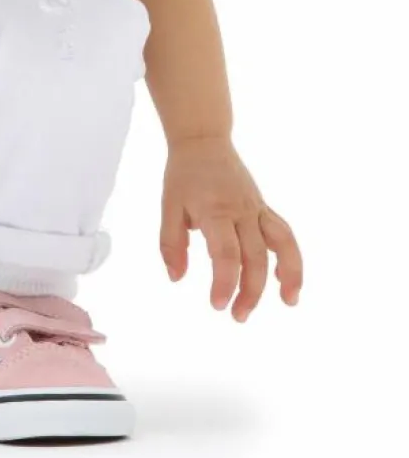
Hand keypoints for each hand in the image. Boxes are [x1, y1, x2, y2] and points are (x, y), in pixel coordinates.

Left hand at [160, 137, 301, 320]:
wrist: (204, 141)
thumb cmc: (183, 176)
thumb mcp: (168, 208)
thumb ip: (171, 245)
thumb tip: (177, 278)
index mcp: (215, 211)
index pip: (226, 253)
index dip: (225, 282)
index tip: (217, 305)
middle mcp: (242, 211)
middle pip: (255, 256)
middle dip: (250, 290)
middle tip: (237, 316)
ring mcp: (256, 208)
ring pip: (282, 243)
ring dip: (288, 274)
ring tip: (289, 302)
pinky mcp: (263, 208)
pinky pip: (283, 234)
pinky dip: (289, 258)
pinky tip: (285, 281)